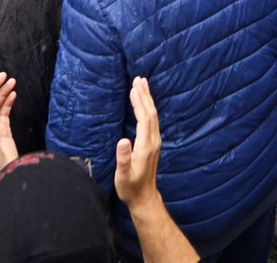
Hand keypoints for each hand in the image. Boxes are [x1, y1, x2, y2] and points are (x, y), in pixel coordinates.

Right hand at [114, 76, 161, 212]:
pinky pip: (151, 120)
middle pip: (151, 113)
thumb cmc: (131, 188)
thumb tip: (122, 140)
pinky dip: (147, 108)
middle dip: (145, 95)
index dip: (139, 103)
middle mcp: (153, 141)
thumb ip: (122, 158)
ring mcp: (155, 142)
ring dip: (147, 99)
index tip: (134, 88)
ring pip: (153, 115)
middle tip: (139, 79)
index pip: (144, 119)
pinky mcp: (153, 143)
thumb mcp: (123, 176)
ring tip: (142, 85)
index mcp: (146, 146)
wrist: (144, 198)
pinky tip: (144, 103)